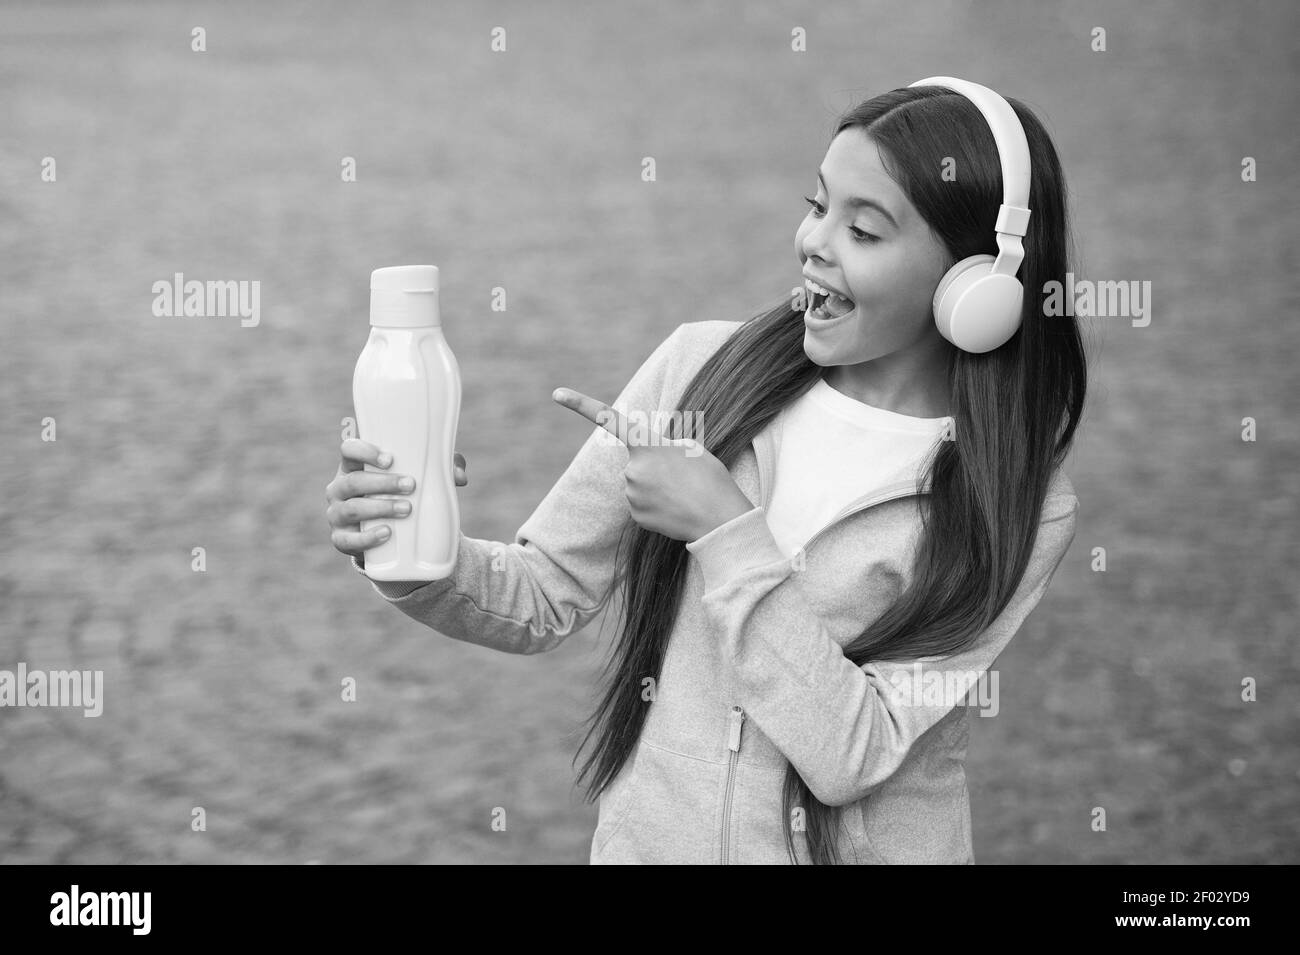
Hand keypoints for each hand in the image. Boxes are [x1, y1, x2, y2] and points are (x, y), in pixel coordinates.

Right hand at [326, 438, 466, 559]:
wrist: (389, 536)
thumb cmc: (402, 495)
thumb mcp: (419, 479)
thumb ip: (442, 470)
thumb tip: (460, 477)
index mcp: (353, 466)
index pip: (348, 450)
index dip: (364, 451)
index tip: (390, 459)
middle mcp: (339, 488)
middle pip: (353, 481)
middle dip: (382, 483)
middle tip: (411, 485)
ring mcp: (336, 514)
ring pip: (351, 509)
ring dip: (379, 508)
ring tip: (407, 509)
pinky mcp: (341, 539)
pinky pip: (347, 540)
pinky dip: (367, 538)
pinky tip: (386, 534)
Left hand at [552, 388, 753, 541]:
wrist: (720, 518)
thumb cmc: (711, 478)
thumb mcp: (691, 448)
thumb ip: (662, 447)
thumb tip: (649, 461)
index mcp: (646, 444)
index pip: (609, 418)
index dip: (581, 404)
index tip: (557, 394)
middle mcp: (632, 468)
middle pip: (636, 462)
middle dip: (654, 467)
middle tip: (683, 477)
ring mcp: (632, 494)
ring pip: (637, 484)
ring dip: (656, 486)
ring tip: (682, 493)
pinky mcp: (636, 516)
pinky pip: (641, 504)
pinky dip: (656, 505)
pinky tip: (675, 508)